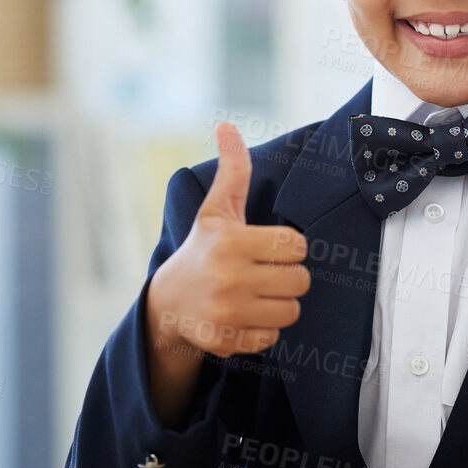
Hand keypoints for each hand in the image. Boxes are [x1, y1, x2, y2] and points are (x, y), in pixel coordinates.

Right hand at [144, 122, 309, 424]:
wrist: (167, 302)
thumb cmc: (203, 249)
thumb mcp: (217, 210)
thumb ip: (233, 171)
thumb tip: (228, 125)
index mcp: (232, 242)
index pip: (297, 246)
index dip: (286, 248)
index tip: (266, 249)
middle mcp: (229, 278)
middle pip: (300, 281)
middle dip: (286, 277)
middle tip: (262, 274)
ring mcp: (227, 313)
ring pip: (291, 311)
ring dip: (278, 304)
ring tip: (255, 295)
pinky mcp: (226, 341)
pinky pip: (272, 338)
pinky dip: (261, 330)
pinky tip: (242, 316)